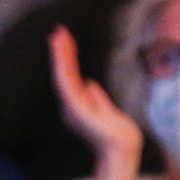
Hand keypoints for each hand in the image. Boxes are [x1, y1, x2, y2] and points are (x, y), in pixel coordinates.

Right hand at [49, 26, 142, 165]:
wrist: (121, 147)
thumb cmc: (118, 133)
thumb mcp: (107, 110)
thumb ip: (97, 97)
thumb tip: (90, 83)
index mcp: (77, 106)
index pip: (71, 78)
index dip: (67, 60)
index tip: (66, 42)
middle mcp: (71, 105)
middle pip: (65, 74)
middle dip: (62, 53)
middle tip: (58, 32)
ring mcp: (71, 106)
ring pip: (63, 75)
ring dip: (60, 55)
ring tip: (58, 36)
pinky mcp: (74, 107)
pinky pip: (66, 82)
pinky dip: (62, 66)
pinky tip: (62, 52)